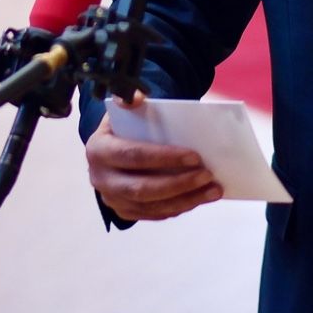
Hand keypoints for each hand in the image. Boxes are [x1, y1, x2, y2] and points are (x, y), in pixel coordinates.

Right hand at [85, 95, 221, 221]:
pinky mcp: (125, 212)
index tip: (195, 156)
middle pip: (143, 188)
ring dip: (186, 199)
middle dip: (179, 183)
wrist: (109, 149)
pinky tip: (200, 197)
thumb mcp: (122, 111)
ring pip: (152, 206)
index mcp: (98, 150)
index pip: (134, 155)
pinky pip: (155, 214)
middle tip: (208, 175)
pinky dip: (179, 207)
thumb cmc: (123, 128)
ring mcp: (112, 199)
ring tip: (213, 189)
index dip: (164, 157)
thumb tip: (136, 98)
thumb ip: (128, 100)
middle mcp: (101, 179)